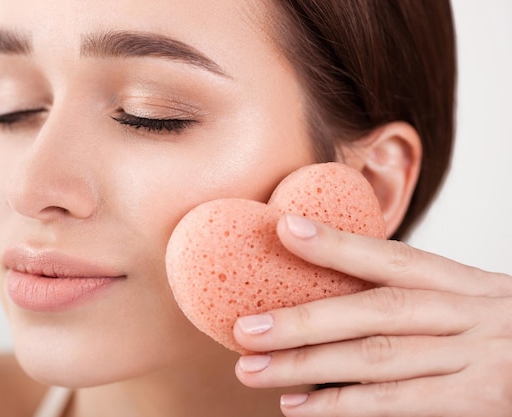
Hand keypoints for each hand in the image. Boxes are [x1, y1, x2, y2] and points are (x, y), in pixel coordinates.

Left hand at [234, 214, 511, 416]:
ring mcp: (475, 358)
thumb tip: (337, 292)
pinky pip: (401, 404)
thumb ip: (414, 296)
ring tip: (254, 369)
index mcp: (459, 281)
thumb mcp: (470, 301)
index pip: (391, 257)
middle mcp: (465, 313)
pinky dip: (344, 405)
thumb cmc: (504, 332)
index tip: (284, 229)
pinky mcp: (480, 400)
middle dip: (303, 320)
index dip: (338, 242)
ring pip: (377, 358)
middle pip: (372, 311)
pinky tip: (298, 406)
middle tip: (245, 329)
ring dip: (308, 366)